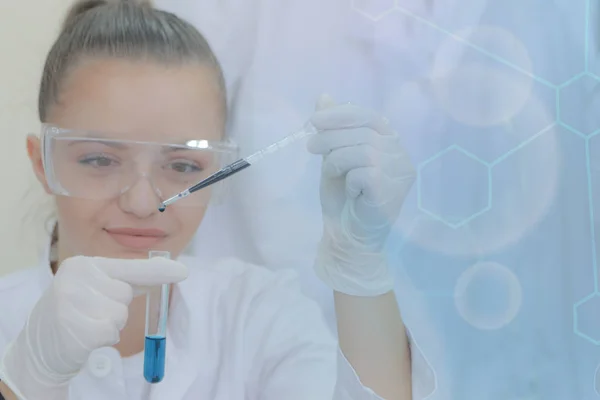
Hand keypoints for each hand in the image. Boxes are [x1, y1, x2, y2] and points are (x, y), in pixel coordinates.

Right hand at [0, 256, 187, 399]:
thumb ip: (130, 278)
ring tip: (86, 323)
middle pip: (125, 295)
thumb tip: (172, 270)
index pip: (129, 267)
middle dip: (115, 308)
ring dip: (109, 325)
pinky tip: (83, 336)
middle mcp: (75, 277)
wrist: (40, 344)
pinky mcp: (72, 327)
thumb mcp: (98, 287)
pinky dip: (102, 339)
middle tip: (90, 313)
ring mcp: (71, 301)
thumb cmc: (77, 311)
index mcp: (83, 264)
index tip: (184, 272)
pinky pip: (110, 333)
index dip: (159, 271)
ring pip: (120, 315)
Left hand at [307, 94, 415, 295]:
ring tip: (330, 173)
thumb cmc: (343, 198)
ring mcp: (400, 173)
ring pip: (362, 149)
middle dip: (331, 136)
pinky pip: (364, 171)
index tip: (314, 120)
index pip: (369, 117)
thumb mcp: (334, 157)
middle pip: (364, 131)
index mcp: (391, 143)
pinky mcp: (392, 190)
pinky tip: (351, 192)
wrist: (347, 236)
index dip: (341, 115)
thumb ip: (333, 129)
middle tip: (310, 147)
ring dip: (337, 159)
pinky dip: (349, 179)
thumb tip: (324, 96)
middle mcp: (401, 155)